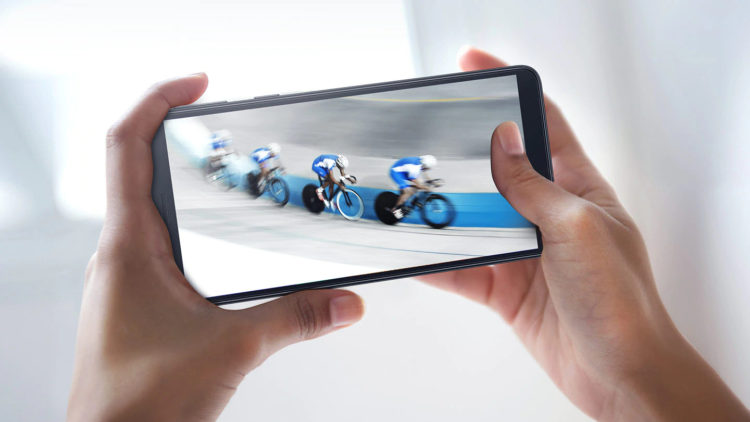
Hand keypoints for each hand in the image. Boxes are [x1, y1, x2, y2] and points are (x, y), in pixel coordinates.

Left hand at [67, 74, 364, 421]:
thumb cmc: (138, 405)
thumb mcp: (232, 348)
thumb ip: (296, 317)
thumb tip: (344, 300)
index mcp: (130, 246)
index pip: (127, 145)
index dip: (158, 101)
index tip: (197, 85)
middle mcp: (124, 255)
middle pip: (141, 167)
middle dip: (182, 137)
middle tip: (224, 125)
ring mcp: (131, 279)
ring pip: (155, 209)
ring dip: (189, 183)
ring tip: (230, 173)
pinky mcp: (144, 302)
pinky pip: (167, 244)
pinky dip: (195, 226)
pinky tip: (227, 242)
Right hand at [421, 48, 748, 420]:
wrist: (618, 375)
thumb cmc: (619, 300)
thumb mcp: (576, 228)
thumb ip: (533, 186)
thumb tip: (503, 140)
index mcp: (576, 188)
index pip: (541, 124)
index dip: (509, 92)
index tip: (472, 68)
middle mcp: (547, 214)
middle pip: (496, 170)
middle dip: (461, 153)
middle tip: (421, 138)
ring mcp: (523, 251)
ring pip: (473, 219)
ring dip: (442, 210)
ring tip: (405, 196)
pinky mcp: (505, 286)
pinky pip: (462, 267)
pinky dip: (437, 261)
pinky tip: (412, 253)